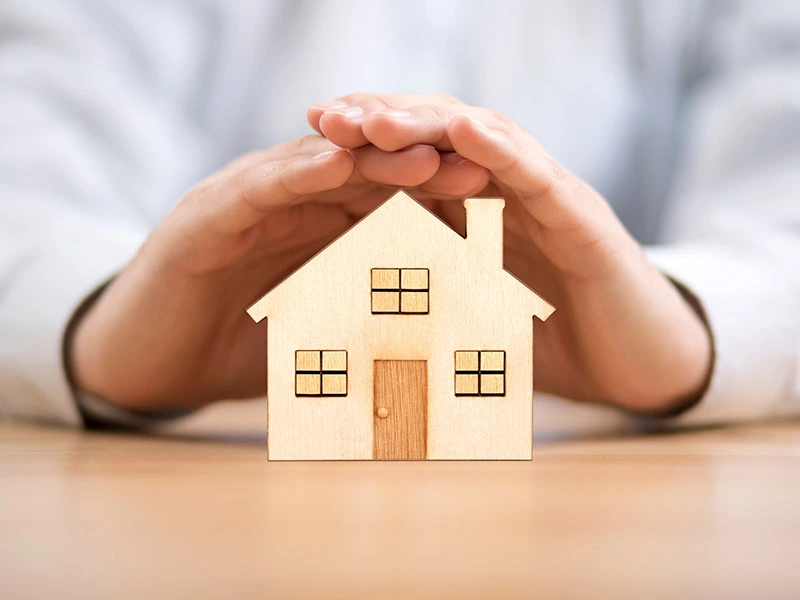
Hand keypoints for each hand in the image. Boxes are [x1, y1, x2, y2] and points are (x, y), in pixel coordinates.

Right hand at [68, 134, 488, 409]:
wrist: (148, 364)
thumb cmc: (240, 353)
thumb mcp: (319, 339)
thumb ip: (371, 331)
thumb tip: (448, 360)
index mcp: (318, 227)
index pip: (390, 199)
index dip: (444, 198)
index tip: (500, 203)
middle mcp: (287, 202)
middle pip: (363, 172)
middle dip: (422, 166)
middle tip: (482, 166)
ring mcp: (243, 201)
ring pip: (314, 166)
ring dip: (369, 158)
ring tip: (424, 155)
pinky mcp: (203, 215)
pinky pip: (254, 187)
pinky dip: (293, 173)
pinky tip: (333, 164)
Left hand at [308, 94, 711, 412]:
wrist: (638, 369)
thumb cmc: (550, 347)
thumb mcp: (469, 321)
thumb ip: (422, 304)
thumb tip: (345, 323)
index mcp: (478, 212)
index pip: (414, 162)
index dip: (362, 147)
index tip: (306, 139)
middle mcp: (510, 193)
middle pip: (441, 137)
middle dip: (382, 121)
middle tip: (323, 117)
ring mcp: (549, 200)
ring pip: (485, 143)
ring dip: (429, 124)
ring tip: (374, 118)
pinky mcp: (585, 221)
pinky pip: (540, 178)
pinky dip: (503, 151)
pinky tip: (465, 131)